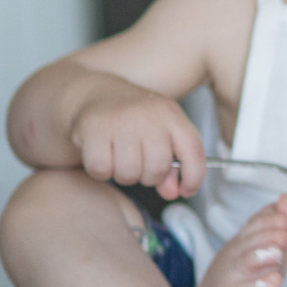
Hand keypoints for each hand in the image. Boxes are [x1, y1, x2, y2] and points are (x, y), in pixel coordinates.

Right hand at [66, 74, 203, 199]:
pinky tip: (103, 156)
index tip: (186, 190)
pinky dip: (101, 171)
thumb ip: (172, 164)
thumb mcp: (162, 133)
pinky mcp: (93, 128)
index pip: (193, 151)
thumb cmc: (136, 120)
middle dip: (149, 177)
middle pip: (157, 168)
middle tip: (141, 165)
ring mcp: (120, 120)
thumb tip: (174, 192)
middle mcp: (148, 114)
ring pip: (129, 173)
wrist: (100, 94)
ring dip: (124, 175)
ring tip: (121, 158)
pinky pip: (101, 169)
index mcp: (171, 114)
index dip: (193, 177)